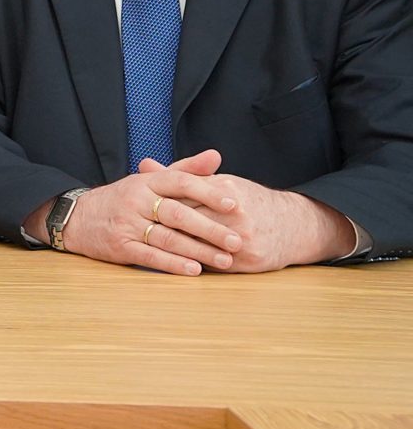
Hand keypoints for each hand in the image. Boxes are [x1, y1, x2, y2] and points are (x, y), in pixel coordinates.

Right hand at [42, 156, 238, 274]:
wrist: (77, 217)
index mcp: (145, 181)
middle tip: (236, 241)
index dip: (208, 192)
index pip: (180, 182)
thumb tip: (216, 156)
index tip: (234, 204)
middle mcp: (135, 201)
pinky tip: (194, 270)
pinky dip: (173, 264)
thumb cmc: (123, 199)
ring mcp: (127, 224)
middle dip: (210, 229)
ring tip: (225, 260)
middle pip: (178, 214)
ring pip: (168, 238)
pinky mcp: (120, 247)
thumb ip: (185, 170)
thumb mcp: (149, 180)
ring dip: (199, 251)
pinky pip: (150, 256)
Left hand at [140, 150, 357, 271]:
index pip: (183, 196)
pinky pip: (215, 264)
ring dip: (176, 248)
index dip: (158, 202)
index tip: (135, 206)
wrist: (293, 225)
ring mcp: (243, 241)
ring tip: (150, 247)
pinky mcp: (249, 262)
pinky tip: (175, 263)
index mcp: (225, 191)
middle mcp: (236, 216)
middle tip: (135, 228)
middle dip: (162, 226)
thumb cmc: (249, 200)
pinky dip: (195, 263)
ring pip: (200, 246)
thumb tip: (143, 164)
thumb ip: (180, 175)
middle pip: (189, 222)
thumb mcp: (218, 181)